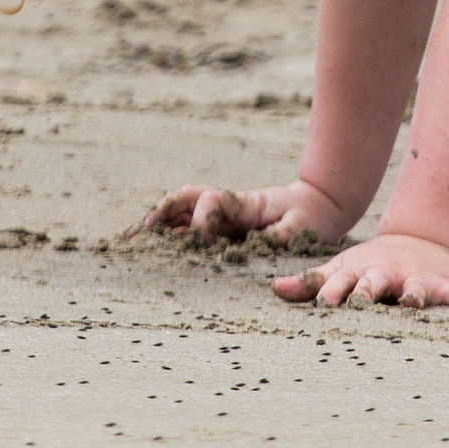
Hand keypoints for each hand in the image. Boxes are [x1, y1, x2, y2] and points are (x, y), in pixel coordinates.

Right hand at [138, 179, 350, 245]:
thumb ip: (278, 236)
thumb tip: (257, 246)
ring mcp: (221, 214)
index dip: (203, 220)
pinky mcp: (220, 226)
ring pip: (180, 210)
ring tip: (131, 243)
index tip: (203, 243)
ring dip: (156, 222)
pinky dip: (166, 232)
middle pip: (184, 199)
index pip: (209, 200)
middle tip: (137, 236)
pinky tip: (147, 248)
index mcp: (242, 204)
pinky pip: (186, 224)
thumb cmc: (310, 219)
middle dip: (160, 213)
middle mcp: (226, 206)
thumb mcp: (299, 228)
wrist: (318, 207)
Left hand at [271, 233, 448, 308]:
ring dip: (414, 296)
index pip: (343, 282)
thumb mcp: (340, 269)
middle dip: (368, 293)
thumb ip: (312, 283)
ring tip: (414, 303)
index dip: (333, 291)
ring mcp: (415, 281)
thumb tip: (275, 289)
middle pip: (375, 284)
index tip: (324, 303)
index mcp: (361, 274)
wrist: (418, 242)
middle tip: (361, 302)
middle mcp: (387, 276)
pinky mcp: (443, 285)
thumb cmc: (369, 266)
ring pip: (415, 290)